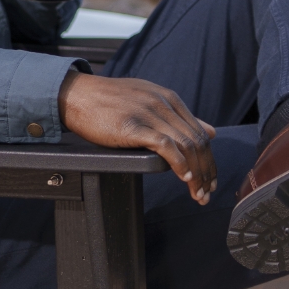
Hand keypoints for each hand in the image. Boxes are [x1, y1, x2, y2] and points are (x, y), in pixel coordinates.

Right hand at [58, 73, 216, 204]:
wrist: (77, 94)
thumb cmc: (109, 101)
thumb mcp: (149, 100)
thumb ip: (179, 117)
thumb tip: (211, 131)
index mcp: (170, 99)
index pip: (199, 133)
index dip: (208, 160)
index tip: (209, 180)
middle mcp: (163, 104)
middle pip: (196, 142)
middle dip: (206, 171)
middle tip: (206, 193)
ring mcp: (148, 114)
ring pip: (185, 146)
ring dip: (195, 174)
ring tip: (196, 193)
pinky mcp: (133, 126)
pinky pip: (165, 146)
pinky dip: (179, 164)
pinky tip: (183, 177)